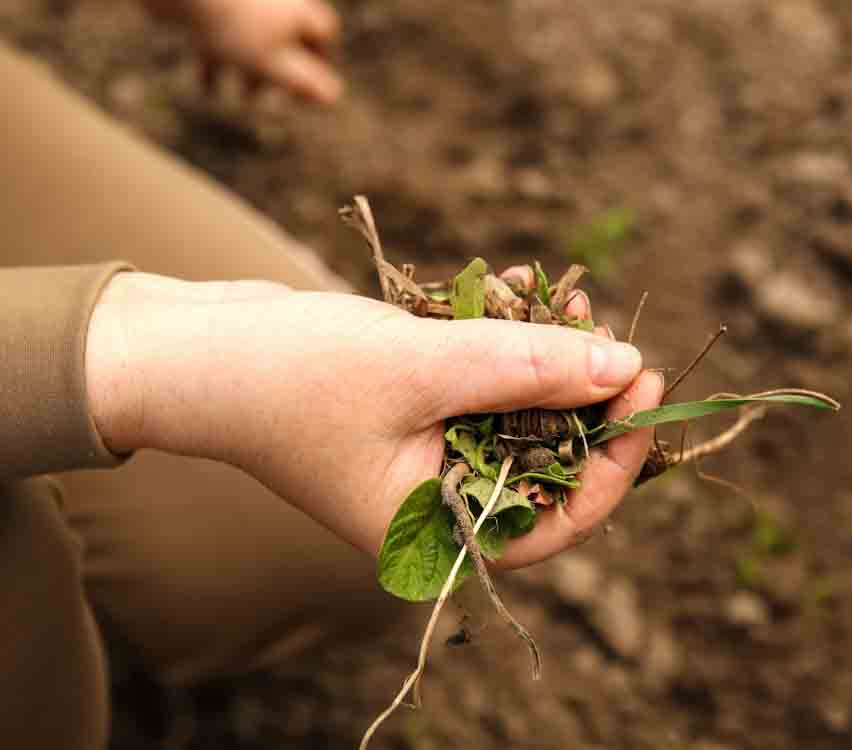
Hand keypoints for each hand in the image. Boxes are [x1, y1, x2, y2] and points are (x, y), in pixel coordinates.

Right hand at [86, 272, 661, 565]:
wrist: (191, 348)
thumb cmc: (290, 376)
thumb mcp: (422, 369)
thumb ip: (526, 370)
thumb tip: (624, 367)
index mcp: (432, 530)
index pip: (554, 523)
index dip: (612, 464)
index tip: (644, 389)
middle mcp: (433, 500)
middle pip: (543, 462)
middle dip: (584, 396)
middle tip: (615, 333)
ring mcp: (421, 450)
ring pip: (514, 411)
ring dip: (548, 354)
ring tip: (573, 294)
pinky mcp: (412, 404)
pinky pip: (478, 377)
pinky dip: (504, 336)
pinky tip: (523, 284)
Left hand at [145, 0, 342, 104]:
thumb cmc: (230, 26)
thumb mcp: (272, 63)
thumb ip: (304, 82)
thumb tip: (334, 98)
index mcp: (296, 9)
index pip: (323, 32)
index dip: (322, 61)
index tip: (308, 87)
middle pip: (285, 36)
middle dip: (274, 71)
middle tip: (263, 97)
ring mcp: (241, 0)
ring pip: (249, 38)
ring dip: (242, 70)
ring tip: (228, 97)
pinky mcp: (211, 2)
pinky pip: (220, 32)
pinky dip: (217, 58)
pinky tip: (204, 85)